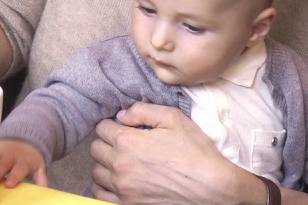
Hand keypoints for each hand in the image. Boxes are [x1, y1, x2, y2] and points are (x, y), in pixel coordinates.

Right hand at [0, 140, 47, 187]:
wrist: (24, 140)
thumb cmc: (29, 160)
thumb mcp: (39, 167)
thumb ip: (41, 179)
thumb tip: (44, 191)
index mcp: (22, 162)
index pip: (19, 169)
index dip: (14, 176)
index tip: (8, 184)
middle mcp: (9, 156)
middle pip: (1, 165)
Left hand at [90, 103, 248, 204]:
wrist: (211, 186)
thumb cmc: (195, 151)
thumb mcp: (172, 118)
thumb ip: (142, 111)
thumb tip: (120, 115)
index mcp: (128, 142)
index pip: (102, 128)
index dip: (113, 125)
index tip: (124, 128)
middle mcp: (120, 165)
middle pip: (95, 149)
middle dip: (107, 142)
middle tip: (124, 143)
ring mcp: (123, 188)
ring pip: (96, 172)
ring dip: (105, 164)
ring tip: (122, 161)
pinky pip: (100, 195)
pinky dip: (104, 187)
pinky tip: (118, 181)